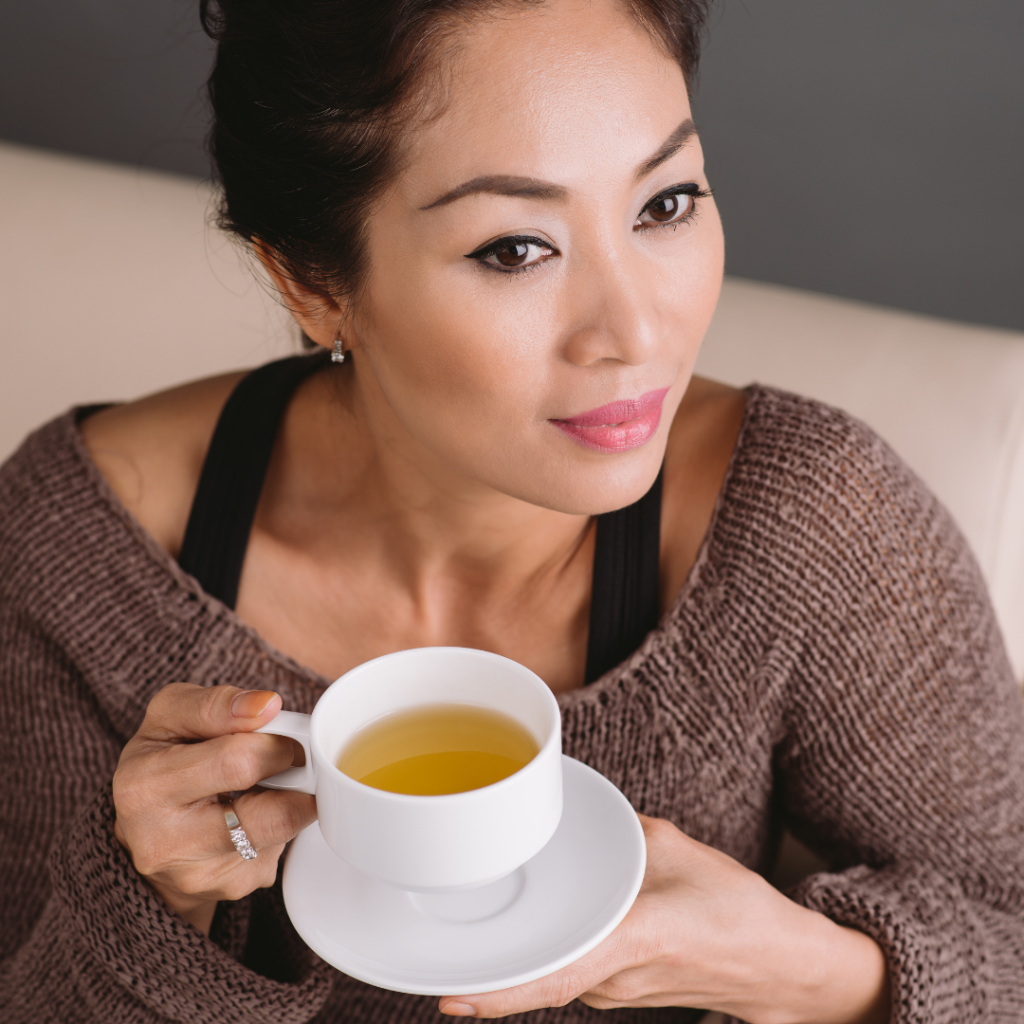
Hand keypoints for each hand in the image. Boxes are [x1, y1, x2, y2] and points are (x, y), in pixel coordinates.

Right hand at [112, 683, 316, 933]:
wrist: (147, 828)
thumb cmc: (164, 760)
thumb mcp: (172, 715)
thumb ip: (217, 704)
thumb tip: (268, 705)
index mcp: (145, 786)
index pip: (239, 761)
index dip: (275, 741)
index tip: (282, 730)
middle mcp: (165, 843)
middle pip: (272, 812)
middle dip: (293, 774)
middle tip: (287, 757)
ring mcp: (199, 876)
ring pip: (283, 833)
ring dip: (292, 799)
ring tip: (267, 784)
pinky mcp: (230, 888)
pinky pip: (279, 850)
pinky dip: (280, 826)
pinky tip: (253, 814)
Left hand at [439, 816, 889, 1023]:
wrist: (779, 967)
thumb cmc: (737, 910)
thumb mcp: (678, 850)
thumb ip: (621, 831)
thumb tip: (569, 809)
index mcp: (632, 941)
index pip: (555, 975)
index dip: (499, 993)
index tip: (449, 996)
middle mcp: (613, 979)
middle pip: (535, 975)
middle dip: (483, 966)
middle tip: (426, 945)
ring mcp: (612, 992)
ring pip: (546, 974)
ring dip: (509, 959)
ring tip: (463, 931)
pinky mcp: (615, 989)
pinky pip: (563, 970)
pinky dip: (536, 954)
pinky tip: (520, 928)